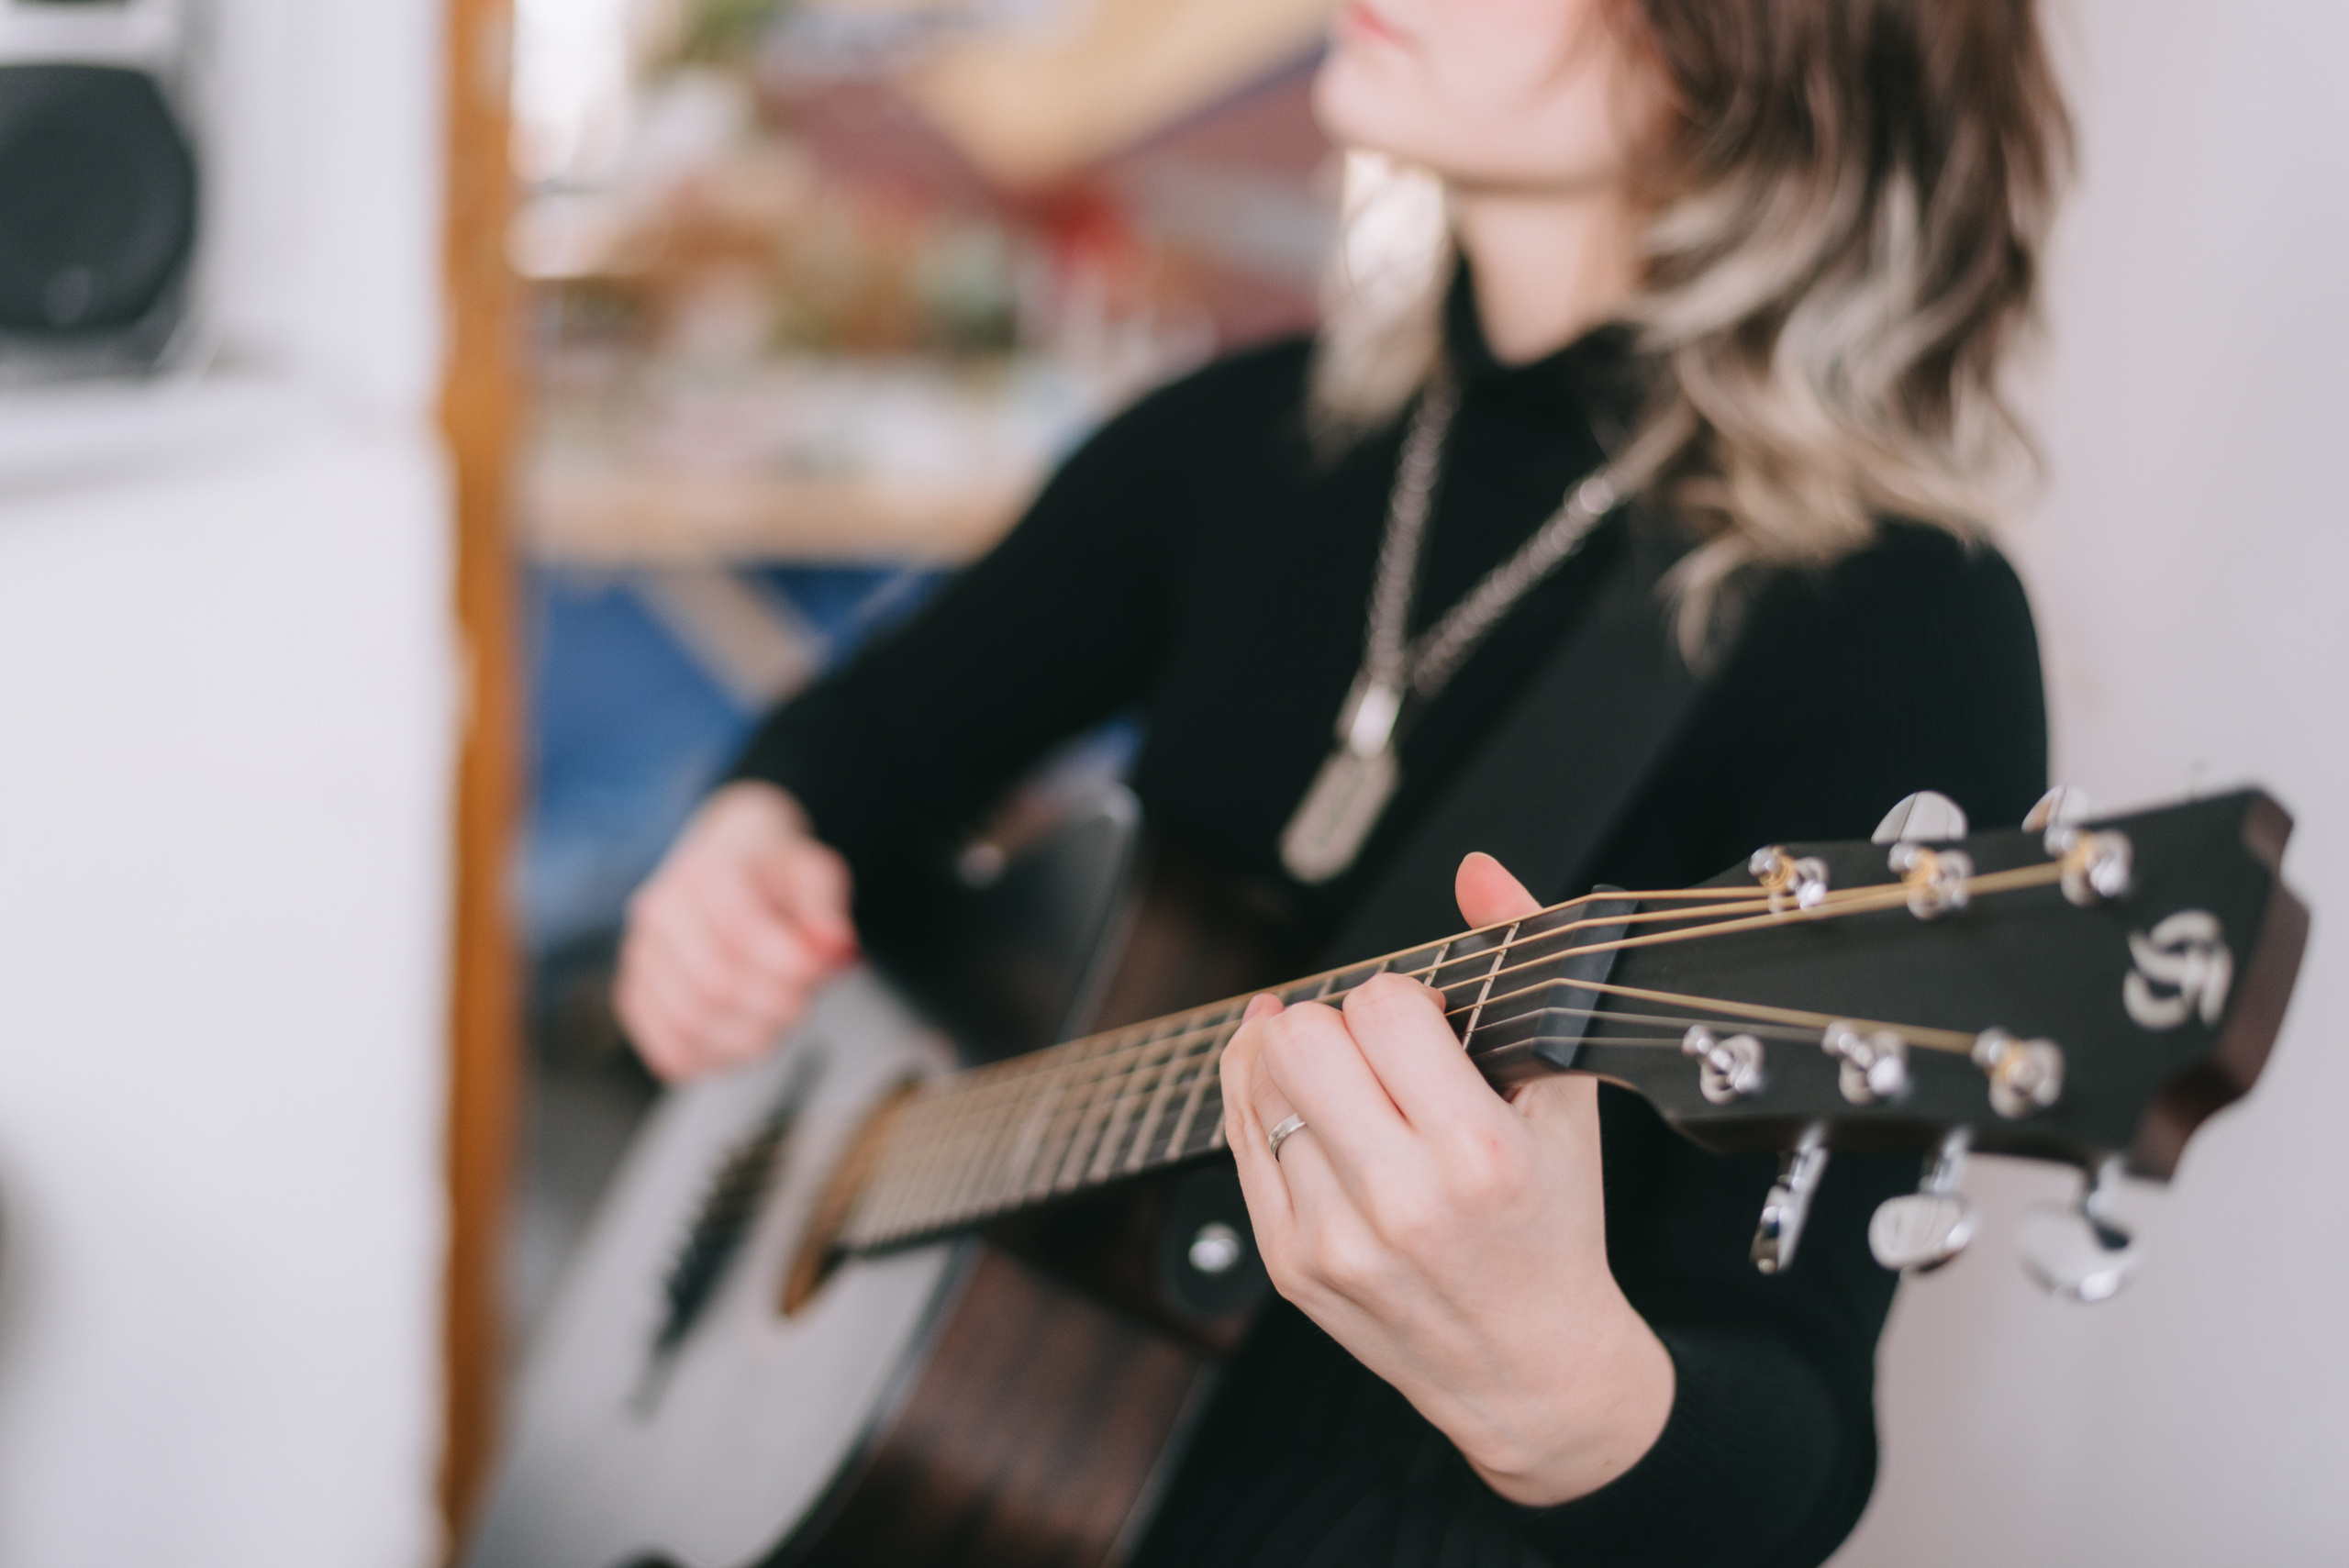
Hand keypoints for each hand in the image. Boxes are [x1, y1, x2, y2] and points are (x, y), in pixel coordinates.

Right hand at [613, 781, 858, 1080]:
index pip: (740, 929)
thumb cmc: (772, 875)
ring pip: (691, 1023)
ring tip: (777, 1020)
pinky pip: (669, 1047)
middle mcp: (663, 910)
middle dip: (775, 1006)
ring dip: (750, 1037)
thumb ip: (826, 909)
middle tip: (803, 1001)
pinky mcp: (636, 993)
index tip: (820, 971)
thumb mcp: (813, 872)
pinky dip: (714, 1058)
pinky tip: (742, 1039)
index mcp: (709, 869)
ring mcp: (643, 954)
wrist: (728, 864)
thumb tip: (835, 946)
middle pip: (714, 983)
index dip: (787, 964)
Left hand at [1219, 852, 1674, 1506]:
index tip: (1425, 1026)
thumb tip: (1477, 868)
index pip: (1381, 1008)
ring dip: (1289, 1057)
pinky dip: (1263, 1102)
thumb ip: (1520, 963)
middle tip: (1369, 1048)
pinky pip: (1239, 1141)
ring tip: (1336, 1072)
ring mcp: (1332, 1239)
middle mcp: (1399, 1202)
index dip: (1400, 997)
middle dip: (1332, 1021)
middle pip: (1298, 1040)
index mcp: (1478, 1154)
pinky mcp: (1289, 1263)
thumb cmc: (1554, 1225)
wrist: (1531, 1369)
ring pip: (1256, 1085)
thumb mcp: (1564, 1096)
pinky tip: (1304, 1104)